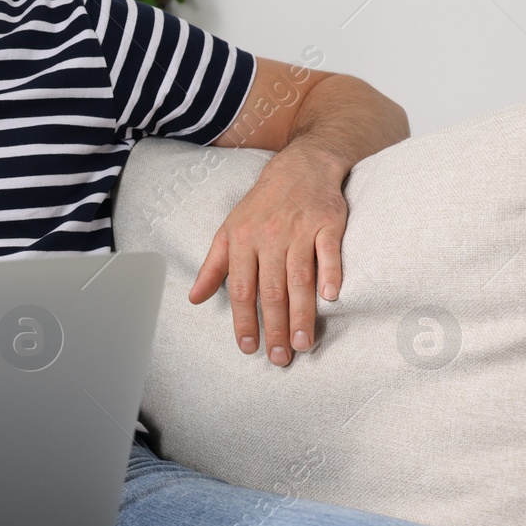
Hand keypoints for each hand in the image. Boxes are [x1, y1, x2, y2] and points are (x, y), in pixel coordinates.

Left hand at [187, 150, 348, 365]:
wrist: (299, 168)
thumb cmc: (261, 205)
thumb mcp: (228, 231)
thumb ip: (213, 267)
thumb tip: (194, 298)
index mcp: (242, 241)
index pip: (240, 289)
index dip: (243, 320)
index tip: (248, 348)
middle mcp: (269, 237)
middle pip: (271, 290)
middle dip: (274, 327)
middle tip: (279, 358)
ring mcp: (299, 230)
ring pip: (299, 277)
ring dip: (301, 313)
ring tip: (302, 343)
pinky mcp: (327, 223)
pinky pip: (328, 251)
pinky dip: (330, 273)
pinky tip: (331, 297)